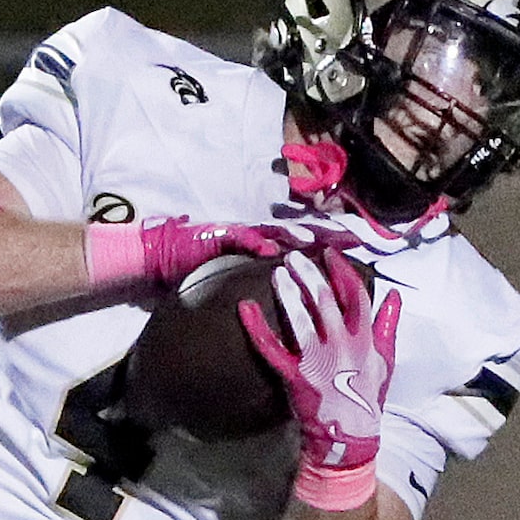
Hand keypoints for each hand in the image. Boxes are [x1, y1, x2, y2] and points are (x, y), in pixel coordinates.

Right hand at [90, 217, 354, 289]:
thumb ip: (264, 274)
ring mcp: (238, 233)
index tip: (360, 244)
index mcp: (266, 243)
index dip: (332, 240)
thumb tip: (295, 288)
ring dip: (295, 235)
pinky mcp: (218, 238)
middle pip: (298, 231)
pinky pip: (239, 239)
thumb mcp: (239, 272)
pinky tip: (271, 250)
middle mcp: (256, 235)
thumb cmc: (199, 265)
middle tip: (353, 236)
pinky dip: (255, 243)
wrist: (159, 254)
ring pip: (274, 231)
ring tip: (318, 240)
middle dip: (325, 233)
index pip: (305, 240)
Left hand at [240, 251, 401, 472]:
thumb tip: (393, 295)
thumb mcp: (386, 361)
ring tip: (278, 273)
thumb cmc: (367, 398)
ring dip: (288, 292)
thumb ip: (388, 326)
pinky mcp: (294, 376)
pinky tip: (245, 307)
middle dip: (309, 274)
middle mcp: (342, 346)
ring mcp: (317, 361)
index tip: (329, 255)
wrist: (349, 437)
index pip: (355, 295)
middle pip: (324, 300)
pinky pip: (271, 348)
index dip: (342, 271)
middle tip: (295, 258)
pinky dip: (256, 327)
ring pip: (300, 319)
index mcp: (364, 340)